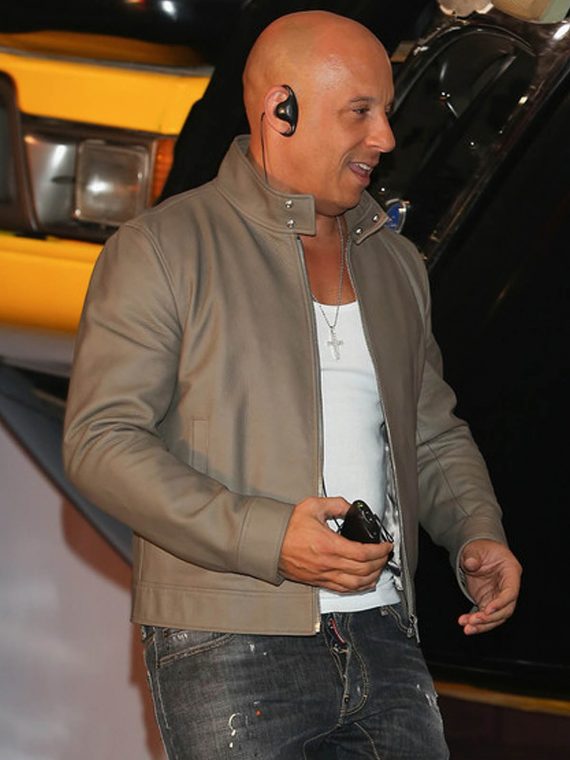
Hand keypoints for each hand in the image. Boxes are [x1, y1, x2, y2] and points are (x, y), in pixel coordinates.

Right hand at [278, 497, 392, 592]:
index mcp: (329, 545)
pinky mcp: (318, 581)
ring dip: (372, 577)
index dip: (379, 550)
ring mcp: (323, 575)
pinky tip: (364, 583)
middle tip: (385, 554)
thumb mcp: (313, 506)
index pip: (363, 553)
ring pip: (355, 584)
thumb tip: (350, 508)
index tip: (386, 545)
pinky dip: (358, 588)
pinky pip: (343, 589)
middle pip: (363, 570)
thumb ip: (336, 504)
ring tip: (379, 568)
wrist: (269, 542)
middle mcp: (328, 563)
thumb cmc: (287, 527)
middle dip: (380, 563)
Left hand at [458, 539, 521, 634]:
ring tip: (467, 628)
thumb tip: (470, 564)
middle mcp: (508, 587)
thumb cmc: (481, 549)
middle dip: (490, 618)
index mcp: (511, 571)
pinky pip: (485, 616)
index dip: (500, 603)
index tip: (487, 610)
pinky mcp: (489, 601)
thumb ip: (473, 557)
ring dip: (483, 625)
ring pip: (496, 617)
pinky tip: (465, 624)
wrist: (477, 553)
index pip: (511, 592)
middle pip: (506, 609)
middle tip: (473, 621)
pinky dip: (476, 622)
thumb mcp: (475, 549)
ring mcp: (499, 596)